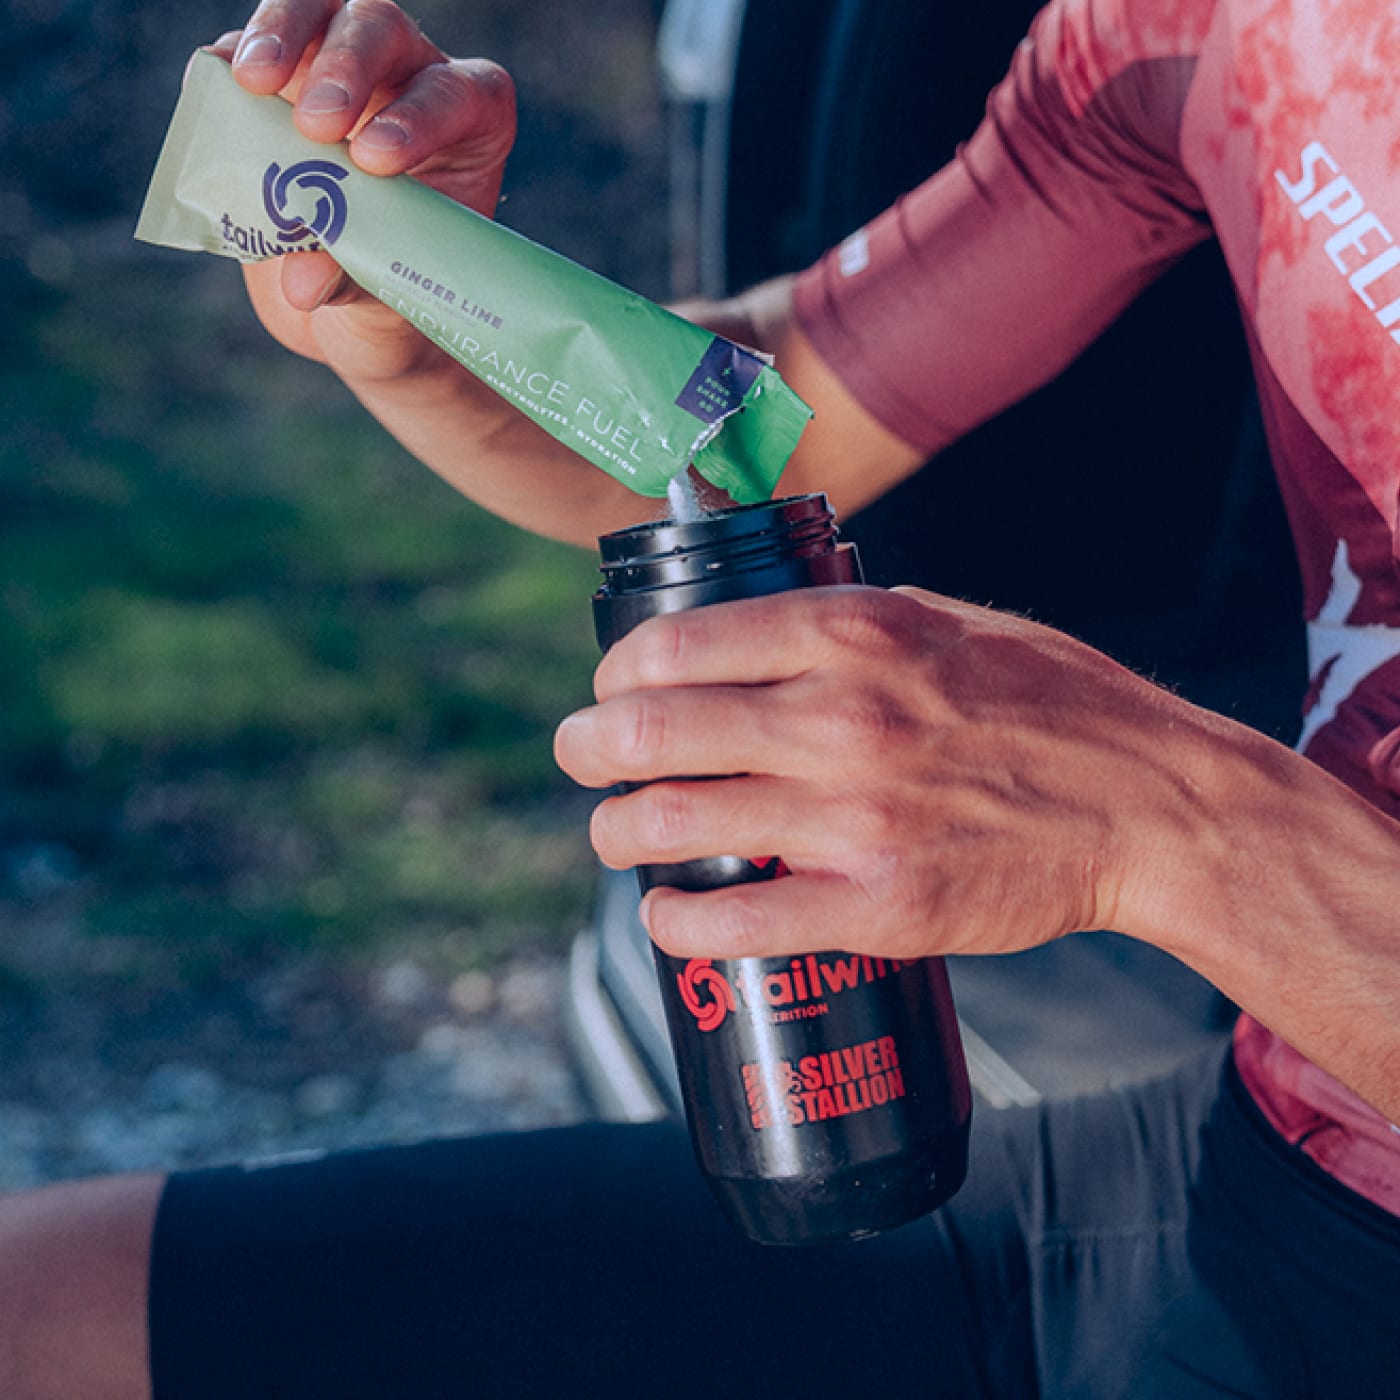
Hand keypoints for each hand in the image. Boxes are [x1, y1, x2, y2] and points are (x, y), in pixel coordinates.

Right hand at [209, 0, 515, 379]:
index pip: (453, 95)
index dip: (418, 117)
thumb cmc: (393, 283)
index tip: (375, 161)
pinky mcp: (277, 66)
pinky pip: (246, 43)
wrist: (350, 290)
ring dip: (280, 37)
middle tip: (314, 127)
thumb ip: (355, 281)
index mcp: (468, 119)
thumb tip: (303, 281)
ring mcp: (340, 58)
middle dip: (346, 69)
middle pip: (381, 29)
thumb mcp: (386, 292)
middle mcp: (409, 70)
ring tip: (250, 85)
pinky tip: (212, 86)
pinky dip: (226, 62)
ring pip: (315, 10)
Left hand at [555, 585, 1210, 961]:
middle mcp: (840, 718)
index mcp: (851, 633)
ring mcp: (854, 818)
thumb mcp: (946, 618)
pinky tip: (664, 914)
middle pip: (649, 732)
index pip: (674, 645)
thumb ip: (846, 622)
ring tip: (614, 836)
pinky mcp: (876, 907)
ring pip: (673, 824)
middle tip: (579, 759)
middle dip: (587, 749)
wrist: (1149, 805)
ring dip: (616, 834)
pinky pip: (735, 919)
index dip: (616, 674)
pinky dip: (675, 920)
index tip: (610, 690)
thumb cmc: (1052, 702)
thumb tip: (753, 632)